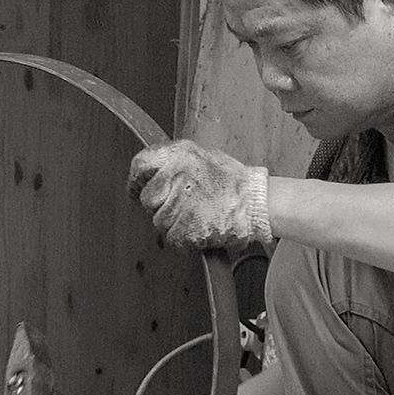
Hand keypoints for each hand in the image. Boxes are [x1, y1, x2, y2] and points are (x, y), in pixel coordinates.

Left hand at [128, 139, 271, 251]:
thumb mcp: (201, 157)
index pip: (140, 165)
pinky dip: (185, 238)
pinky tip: (201, 227)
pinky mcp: (185, 229)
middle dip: (160, 206)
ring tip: (198, 215)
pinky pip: (173, 238)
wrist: (257, 203)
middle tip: (181, 205)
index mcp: (179, 155)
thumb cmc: (233, 182)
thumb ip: (174, 163)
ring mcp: (179, 205)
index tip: (137, 189)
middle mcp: (175, 177)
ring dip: (174, 223)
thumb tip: (151, 174)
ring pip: (159, 222)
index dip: (136, 180)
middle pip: (147, 199)